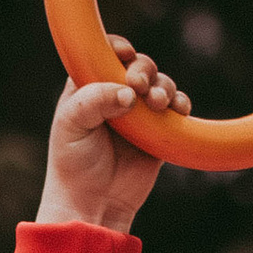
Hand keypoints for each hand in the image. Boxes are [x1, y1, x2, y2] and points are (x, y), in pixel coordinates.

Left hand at [36, 34, 189, 231]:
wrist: (93, 204)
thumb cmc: (73, 164)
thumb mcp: (71, 125)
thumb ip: (94, 100)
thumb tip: (128, 92)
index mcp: (89, 86)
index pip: (107, 54)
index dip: (118, 48)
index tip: (124, 55)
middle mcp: (116, 95)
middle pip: (139, 65)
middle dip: (144, 70)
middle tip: (139, 87)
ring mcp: (140, 113)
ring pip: (161, 84)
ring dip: (164, 87)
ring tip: (157, 103)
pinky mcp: (159, 132)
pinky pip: (177, 108)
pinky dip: (181, 104)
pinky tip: (177, 110)